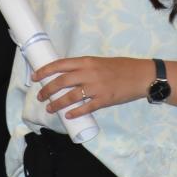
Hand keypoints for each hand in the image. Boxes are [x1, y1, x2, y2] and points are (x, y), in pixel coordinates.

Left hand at [32, 56, 151, 118]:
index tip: (35, 76)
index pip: (61, 64)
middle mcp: (89, 73)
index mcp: (87, 61)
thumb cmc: (121, 67)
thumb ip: (85, 68)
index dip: (45, 70)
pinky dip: (75, 112)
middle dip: (47, 89)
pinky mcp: (104, 99)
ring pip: (71, 96)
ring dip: (57, 103)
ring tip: (50, 108)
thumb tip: (68, 76)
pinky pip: (86, 107)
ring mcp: (96, 87)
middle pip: (61, 81)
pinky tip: (68, 115)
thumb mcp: (100, 62)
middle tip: (40, 96)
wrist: (141, 75)